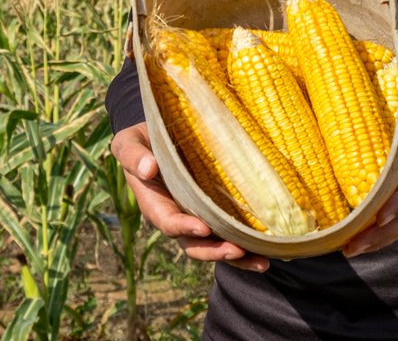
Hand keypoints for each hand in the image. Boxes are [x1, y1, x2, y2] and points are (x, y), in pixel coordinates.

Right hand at [110, 121, 269, 271]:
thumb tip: (148, 169)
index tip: (203, 227)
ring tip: (261, 262)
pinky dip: (246, 249)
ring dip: (237, 258)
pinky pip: (228, 235)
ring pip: (214, 246)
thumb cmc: (143, 139)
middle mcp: (176, 217)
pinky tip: (267, 253)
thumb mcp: (129, 142)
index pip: (168, 222)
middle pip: (193, 244)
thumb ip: (133, 155)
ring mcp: (196, 218)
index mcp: (155, 203)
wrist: (161, 135)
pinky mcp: (214, 214)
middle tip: (236, 251)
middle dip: (214, 251)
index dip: (184, 227)